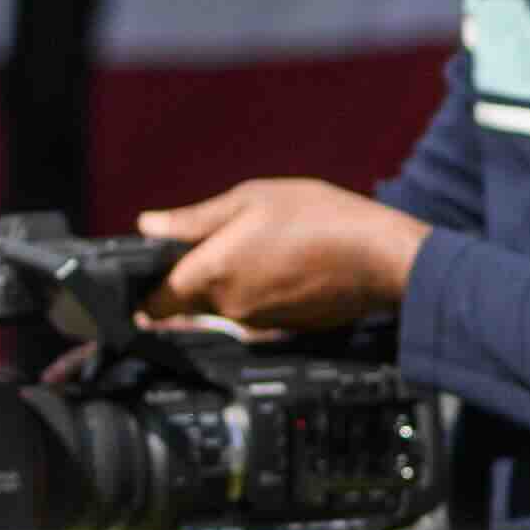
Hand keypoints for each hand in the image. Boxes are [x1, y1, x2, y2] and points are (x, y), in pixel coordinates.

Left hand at [131, 178, 424, 329]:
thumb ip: (194, 218)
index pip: (156, 302)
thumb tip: (148, 225)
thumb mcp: (252, 199)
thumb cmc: (320, 219)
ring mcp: (258, 323)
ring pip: (224, 307)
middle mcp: (230, 307)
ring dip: (231, 281)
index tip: (150, 274)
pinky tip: (287, 262)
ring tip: (264, 245)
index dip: (147, 289)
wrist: (382, 258)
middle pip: (190, 303)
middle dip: (195, 277)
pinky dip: (261, 291)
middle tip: (222, 240)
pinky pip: (256, 312)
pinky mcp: (284, 330)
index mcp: (212, 273)